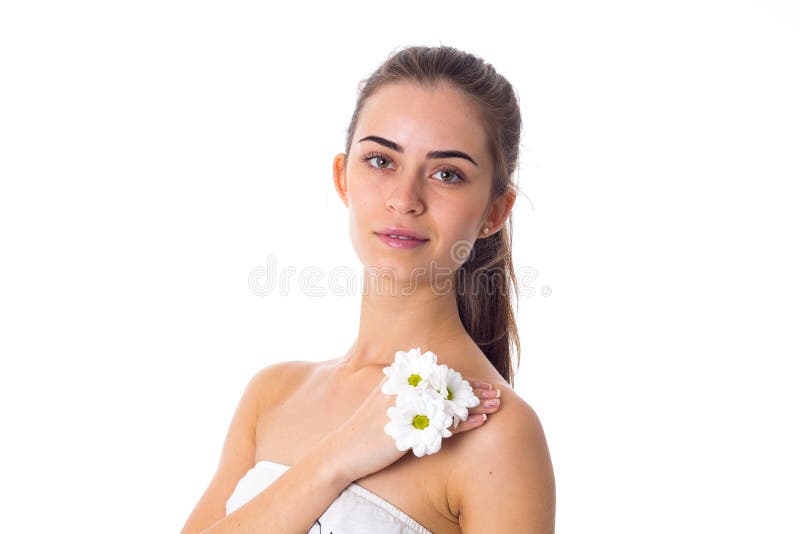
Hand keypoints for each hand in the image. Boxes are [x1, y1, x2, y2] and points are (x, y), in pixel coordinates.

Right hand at [328, 375, 501, 481]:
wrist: (342, 453)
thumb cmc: (365, 430)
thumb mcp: (383, 402)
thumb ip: (406, 392)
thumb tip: (432, 389)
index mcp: (397, 380)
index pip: (438, 376)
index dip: (463, 380)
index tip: (483, 384)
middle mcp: (401, 389)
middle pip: (446, 386)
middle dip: (474, 389)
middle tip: (496, 393)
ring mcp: (404, 408)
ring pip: (448, 403)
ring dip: (475, 404)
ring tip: (496, 406)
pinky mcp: (406, 429)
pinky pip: (442, 424)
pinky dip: (463, 423)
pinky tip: (480, 422)